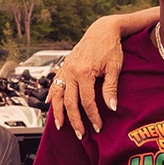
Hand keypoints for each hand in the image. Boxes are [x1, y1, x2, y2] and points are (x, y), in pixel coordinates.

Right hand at [51, 19, 124, 136]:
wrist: (102, 30)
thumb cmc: (111, 47)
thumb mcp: (114, 68)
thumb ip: (110, 89)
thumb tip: (111, 108)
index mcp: (84, 73)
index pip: (87, 102)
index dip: (93, 117)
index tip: (98, 127)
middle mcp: (71, 71)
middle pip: (69, 102)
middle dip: (74, 120)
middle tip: (80, 134)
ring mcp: (66, 68)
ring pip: (57, 94)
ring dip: (58, 112)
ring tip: (61, 125)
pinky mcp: (64, 66)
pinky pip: (55, 83)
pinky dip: (51, 95)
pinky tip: (49, 104)